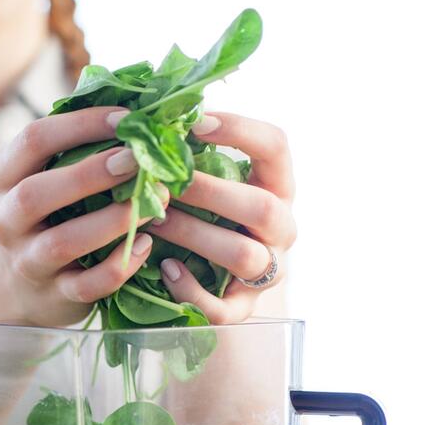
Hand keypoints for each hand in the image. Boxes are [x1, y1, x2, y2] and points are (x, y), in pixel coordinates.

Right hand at [0, 106, 168, 326]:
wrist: (20, 289)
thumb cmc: (48, 217)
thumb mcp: (45, 179)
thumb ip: (77, 147)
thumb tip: (142, 103)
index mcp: (4, 178)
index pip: (34, 139)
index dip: (82, 124)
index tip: (129, 117)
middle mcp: (7, 220)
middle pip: (37, 194)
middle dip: (90, 173)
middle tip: (138, 159)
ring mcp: (28, 262)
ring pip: (62, 243)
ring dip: (111, 222)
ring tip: (153, 203)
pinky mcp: (54, 297)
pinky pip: (86, 286)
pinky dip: (119, 266)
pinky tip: (145, 246)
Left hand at [147, 111, 296, 323]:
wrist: (207, 280)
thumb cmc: (199, 213)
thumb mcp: (203, 180)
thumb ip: (187, 154)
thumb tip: (145, 115)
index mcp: (274, 184)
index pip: (276, 146)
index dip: (240, 130)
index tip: (195, 124)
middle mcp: (280, 227)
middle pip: (262, 208)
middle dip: (210, 192)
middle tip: (165, 182)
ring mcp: (266, 271)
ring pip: (242, 256)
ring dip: (193, 235)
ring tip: (155, 221)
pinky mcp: (242, 309)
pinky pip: (224, 308)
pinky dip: (192, 289)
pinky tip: (165, 268)